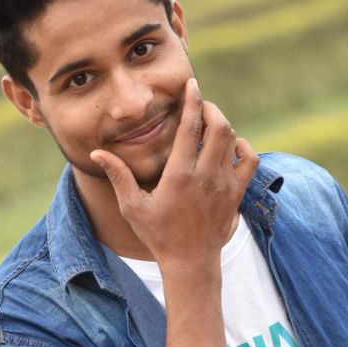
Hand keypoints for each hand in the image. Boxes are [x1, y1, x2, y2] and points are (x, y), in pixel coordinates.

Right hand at [89, 77, 258, 271]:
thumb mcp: (132, 207)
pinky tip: (230, 148)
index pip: (191, 127)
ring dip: (224, 126)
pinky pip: (250, 160)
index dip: (193, 100)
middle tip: (199, 106)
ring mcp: (225, 185)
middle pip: (219, 127)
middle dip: (211, 109)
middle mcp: (206, 176)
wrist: (191, 262)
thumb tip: (97, 153)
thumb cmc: (158, 235)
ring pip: (234, 140)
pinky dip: (243, 147)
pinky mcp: (237, 194)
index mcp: (179, 175)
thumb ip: (118, 176)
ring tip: (211, 124)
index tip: (191, 84)